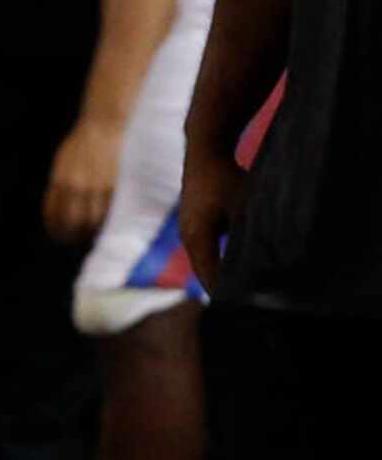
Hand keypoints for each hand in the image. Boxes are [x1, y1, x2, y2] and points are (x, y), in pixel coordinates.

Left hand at [43, 115, 123, 244]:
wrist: (103, 127)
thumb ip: (60, 184)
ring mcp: (96, 188)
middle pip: (71, 222)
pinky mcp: (114, 187)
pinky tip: (104, 225)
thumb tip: (58, 207)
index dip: (54, 227)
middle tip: (72, 240)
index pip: (52, 213)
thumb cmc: (81, 144)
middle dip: (70, 235)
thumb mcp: (62, 163)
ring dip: (89, 233)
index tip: (56, 234)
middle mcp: (75, 187)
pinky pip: (108, 212)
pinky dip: (105, 222)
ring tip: (89, 236)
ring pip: (91, 221)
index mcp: (59, 180)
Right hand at [178, 145, 246, 297]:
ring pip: (206, 262)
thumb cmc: (227, 176)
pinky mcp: (194, 223)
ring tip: (243, 296)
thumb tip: (271, 261)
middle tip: (249, 310)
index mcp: (197, 238)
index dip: (230, 296)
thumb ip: (254, 234)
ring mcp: (188, 230)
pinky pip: (207, 251)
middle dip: (226, 290)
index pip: (212, 278)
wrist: (205, 148)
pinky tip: (235, 270)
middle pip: (207, 274)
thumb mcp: (246, 207)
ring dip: (222, 276)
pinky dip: (219, 262)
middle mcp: (188, 237)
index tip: (249, 311)